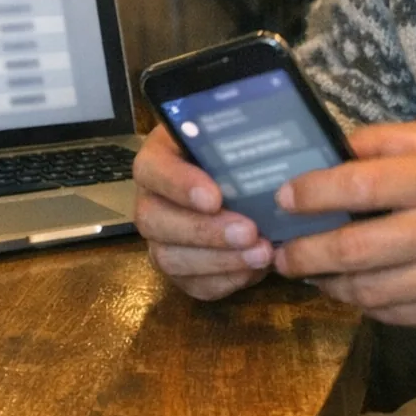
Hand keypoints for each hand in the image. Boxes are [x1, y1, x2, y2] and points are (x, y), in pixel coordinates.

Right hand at [131, 126, 272, 299]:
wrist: (250, 183)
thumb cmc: (240, 149)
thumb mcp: (238, 131)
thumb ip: (242, 133)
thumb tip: (264, 130)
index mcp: (160, 157)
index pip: (151, 169)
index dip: (178, 185)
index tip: (214, 197)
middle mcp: (151, 199)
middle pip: (153, 220)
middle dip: (203, 231)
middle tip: (249, 231)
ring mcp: (161, 238)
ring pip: (169, 259)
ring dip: (218, 261)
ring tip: (263, 254)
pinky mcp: (180, 270)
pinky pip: (192, 285)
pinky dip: (224, 282)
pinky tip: (255, 271)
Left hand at [272, 118, 415, 340]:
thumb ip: (394, 141)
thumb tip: (334, 146)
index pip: (362, 183)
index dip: (313, 192)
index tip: (283, 197)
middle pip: (353, 246)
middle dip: (304, 251)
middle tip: (278, 250)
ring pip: (365, 289)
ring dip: (326, 281)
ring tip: (306, 269)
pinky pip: (389, 314)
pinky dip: (361, 302)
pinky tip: (349, 287)